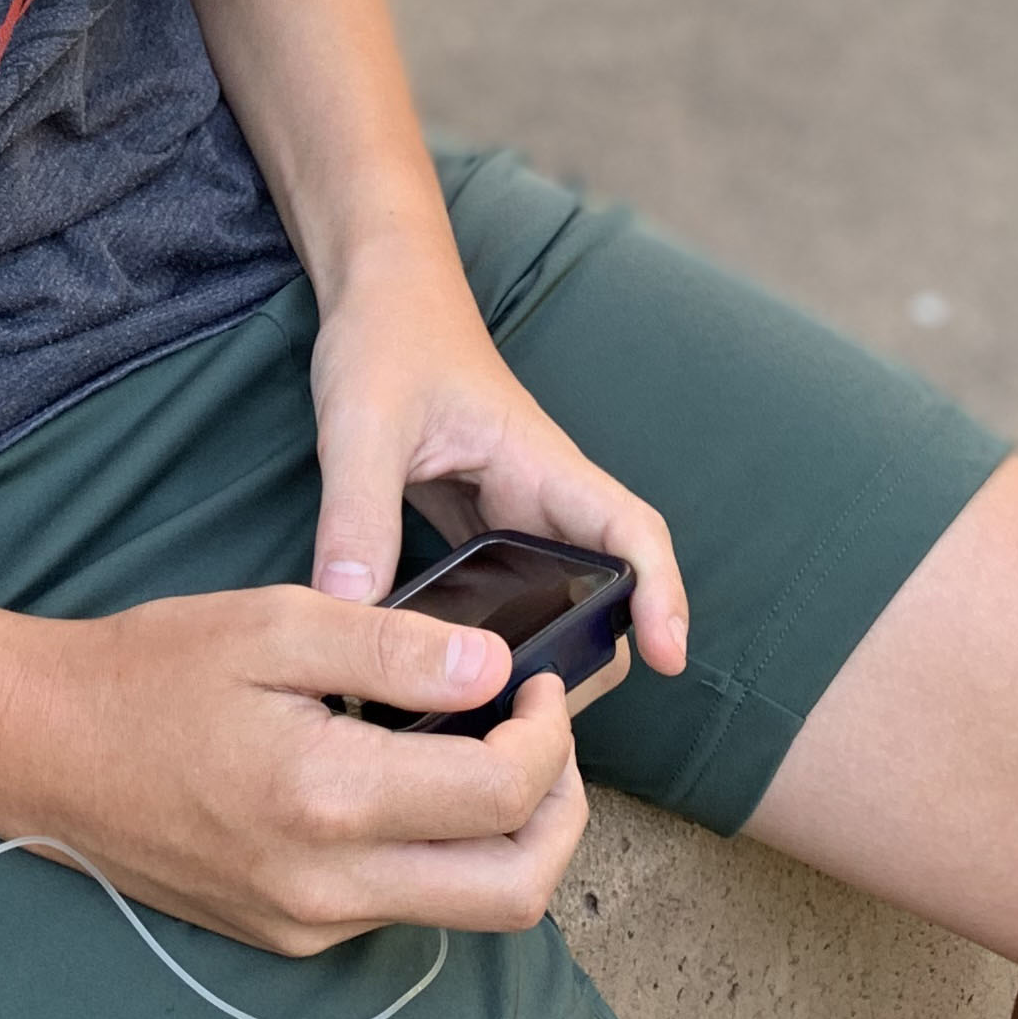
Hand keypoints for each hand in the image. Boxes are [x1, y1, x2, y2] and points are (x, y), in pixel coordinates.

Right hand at [15, 584, 596, 955]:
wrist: (44, 750)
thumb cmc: (149, 671)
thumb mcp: (272, 622)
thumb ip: (392, 643)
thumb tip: (496, 668)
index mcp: (326, 797)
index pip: (501, 795)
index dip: (550, 736)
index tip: (537, 682)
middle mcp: (326, 886)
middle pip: (516, 891)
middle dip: (562, 813)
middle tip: (547, 738)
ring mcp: (308, 926)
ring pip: (467, 911)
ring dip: (510, 840)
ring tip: (491, 755)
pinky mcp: (290, 938)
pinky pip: (401, 908)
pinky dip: (439, 856)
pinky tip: (413, 785)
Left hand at [307, 231, 688, 688]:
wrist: (375, 294)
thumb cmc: (387, 339)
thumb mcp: (363, 423)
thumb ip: (357, 514)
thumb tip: (350, 607)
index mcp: (538, 462)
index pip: (631, 531)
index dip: (662, 593)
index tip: (668, 656)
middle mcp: (538, 494)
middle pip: (605, 583)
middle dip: (602, 651)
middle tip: (553, 723)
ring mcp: (510, 512)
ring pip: (558, 594)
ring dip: (554, 649)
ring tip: (514, 722)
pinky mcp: (476, 525)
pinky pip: (509, 591)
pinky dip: (500, 635)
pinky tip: (462, 683)